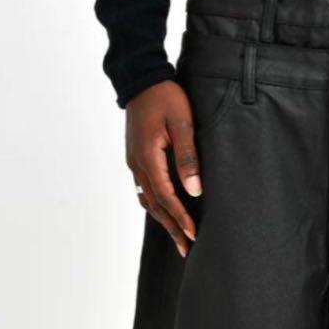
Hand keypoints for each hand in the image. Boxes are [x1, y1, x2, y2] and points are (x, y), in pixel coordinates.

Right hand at [125, 81, 200, 257]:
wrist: (141, 78)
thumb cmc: (165, 97)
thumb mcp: (182, 123)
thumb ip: (188, 157)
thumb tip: (194, 190)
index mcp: (148, 157)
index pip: (166, 196)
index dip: (180, 218)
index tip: (193, 234)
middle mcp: (137, 164)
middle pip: (155, 205)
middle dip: (172, 228)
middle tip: (187, 249)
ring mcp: (134, 162)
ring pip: (148, 200)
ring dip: (163, 220)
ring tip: (178, 239)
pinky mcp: (136, 158)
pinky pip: (145, 189)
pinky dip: (156, 205)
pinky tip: (164, 213)